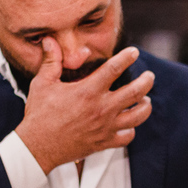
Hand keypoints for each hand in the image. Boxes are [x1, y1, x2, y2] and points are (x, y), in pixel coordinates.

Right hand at [15, 38, 153, 172]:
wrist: (37, 147)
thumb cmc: (39, 115)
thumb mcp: (42, 84)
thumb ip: (51, 61)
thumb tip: (49, 40)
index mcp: (88, 91)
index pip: (114, 69)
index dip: (127, 57)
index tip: (134, 52)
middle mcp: (101, 109)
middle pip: (135, 92)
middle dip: (146, 81)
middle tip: (149, 76)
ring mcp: (105, 127)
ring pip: (138, 116)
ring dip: (145, 106)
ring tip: (145, 99)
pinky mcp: (104, 142)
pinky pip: (127, 136)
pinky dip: (131, 130)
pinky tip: (129, 124)